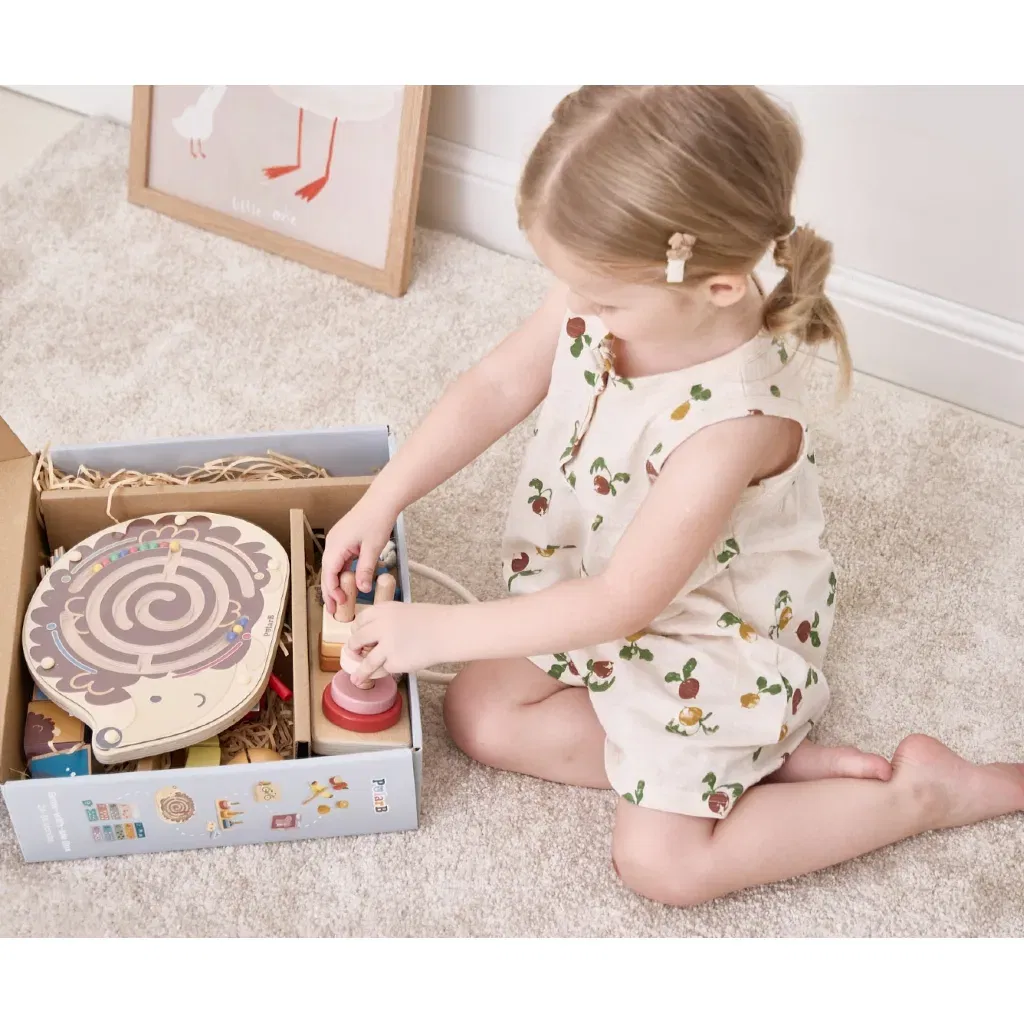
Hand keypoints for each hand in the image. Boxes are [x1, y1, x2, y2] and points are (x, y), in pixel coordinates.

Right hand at [320, 498, 395, 615]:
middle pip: (327, 572)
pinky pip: (340, 560)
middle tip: (333, 611)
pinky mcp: (344, 539)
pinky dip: (342, 572)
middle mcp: (333, 543)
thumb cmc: (377, 520)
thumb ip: (365, 570)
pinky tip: (348, 582)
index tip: (340, 605)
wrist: (382, 500)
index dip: (332, 592)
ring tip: (339, 600)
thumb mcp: (373, 548)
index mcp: (336, 546)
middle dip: (329, 592)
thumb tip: (361, 589)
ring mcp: (338, 540)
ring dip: (336, 583)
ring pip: (333, 567)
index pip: (328, 574)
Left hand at [347, 602, 450, 683]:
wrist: (448, 631)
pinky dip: (384, 671)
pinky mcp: (395, 662)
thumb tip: (372, 638)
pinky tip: (382, 674)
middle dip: (353, 648)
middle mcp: (381, 626)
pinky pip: (383, 669)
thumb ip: (387, 620)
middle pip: (357, 639)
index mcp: (383, 610)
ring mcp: (387, 645)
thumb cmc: (432, 621)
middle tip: (354, 653)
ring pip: (366, 661)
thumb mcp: (404, 611)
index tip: (358, 636)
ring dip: (360, 671)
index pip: (360, 620)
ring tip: (356, 678)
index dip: (357, 630)